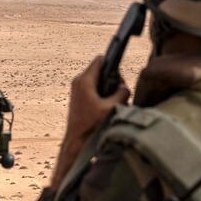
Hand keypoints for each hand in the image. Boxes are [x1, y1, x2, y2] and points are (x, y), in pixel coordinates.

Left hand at [50, 56, 129, 189]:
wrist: (76, 140)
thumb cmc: (91, 125)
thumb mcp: (112, 107)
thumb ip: (122, 93)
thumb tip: (124, 87)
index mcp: (85, 80)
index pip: (101, 60)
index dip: (113, 64)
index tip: (120, 74)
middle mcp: (79, 81)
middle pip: (101, 70)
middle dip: (113, 79)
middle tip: (118, 94)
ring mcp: (77, 89)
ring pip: (98, 80)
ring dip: (108, 88)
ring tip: (113, 102)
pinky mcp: (78, 97)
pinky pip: (94, 88)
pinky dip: (102, 94)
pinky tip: (106, 106)